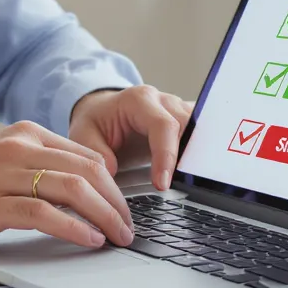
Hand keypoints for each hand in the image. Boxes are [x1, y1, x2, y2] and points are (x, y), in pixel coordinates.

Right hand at [0, 121, 133, 247]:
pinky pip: (44, 212)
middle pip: (89, 171)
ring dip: (105, 216)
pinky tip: (89, 240)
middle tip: (129, 228)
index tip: (125, 209)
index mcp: (25, 135)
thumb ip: (32, 167)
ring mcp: (5, 174)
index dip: (114, 185)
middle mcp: (19, 149)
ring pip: (73, 188)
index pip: (87, 156)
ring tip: (119, 237)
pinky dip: (74, 227)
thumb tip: (74, 191)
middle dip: (118, 203)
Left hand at [68, 86, 193, 190]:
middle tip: (185, 187)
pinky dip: (203, 151)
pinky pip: (202, 132)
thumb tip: (113, 173)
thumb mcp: (84, 134)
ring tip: (197, 182)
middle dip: (189, 157)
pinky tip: (201, 172)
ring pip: (202, 128)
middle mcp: (164, 101)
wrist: (102, 110)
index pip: (164, 126)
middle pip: (189, 126)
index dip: (167, 155)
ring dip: (200, 154)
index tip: (162, 184)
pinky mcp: (186, 121)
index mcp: (139, 101)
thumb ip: (96, 153)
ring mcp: (179, 109)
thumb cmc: (95, 122)